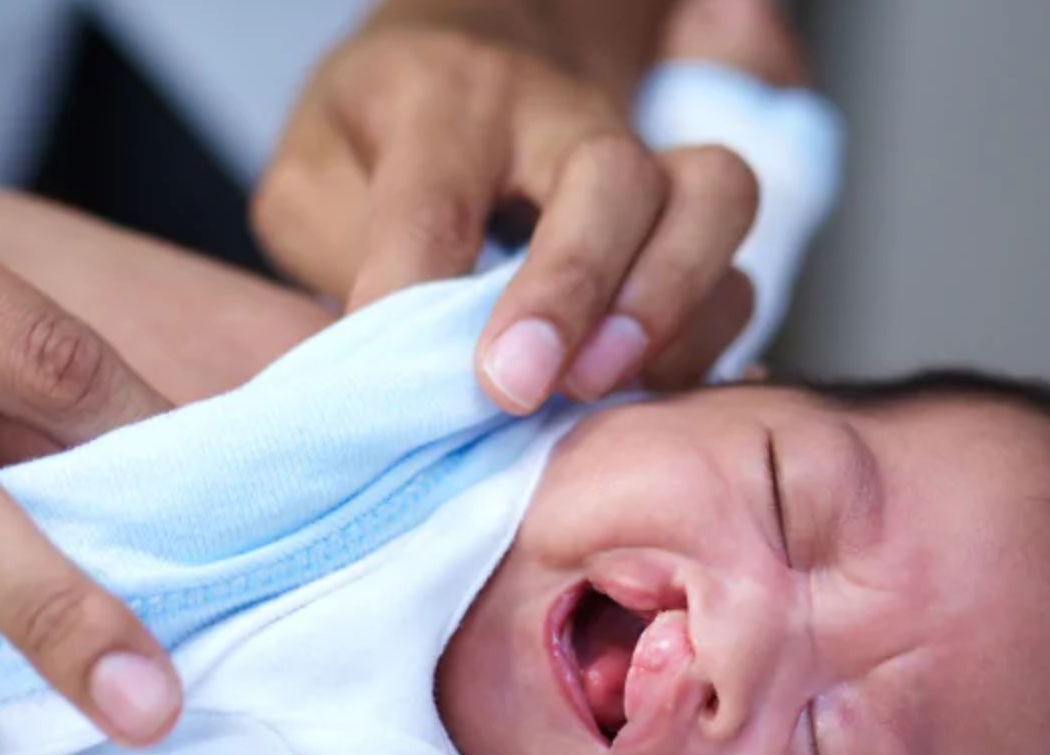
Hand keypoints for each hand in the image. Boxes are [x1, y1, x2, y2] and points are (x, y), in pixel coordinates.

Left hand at [253, 6, 759, 413]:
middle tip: (520, 388)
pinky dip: (705, 340)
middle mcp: (560, 116)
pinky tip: (649, 399)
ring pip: (711, 198)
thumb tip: (369, 360)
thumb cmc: (379, 136)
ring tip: (599, 387)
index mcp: (445, 100)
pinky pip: (737, 268)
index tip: (401, 383)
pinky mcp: (687, 216)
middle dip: (570, 288)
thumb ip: (333, 252)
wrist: (474, 59)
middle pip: (608, 178)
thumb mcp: (312, 173)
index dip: (419, 291)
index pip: (435, 194)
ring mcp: (642, 158)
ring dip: (666, 306)